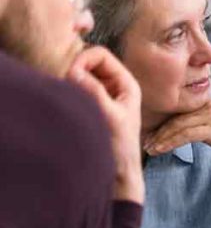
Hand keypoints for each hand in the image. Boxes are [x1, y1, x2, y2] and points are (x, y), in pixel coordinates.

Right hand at [66, 47, 143, 202]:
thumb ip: (93, 92)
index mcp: (126, 84)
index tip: (70, 74)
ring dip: (71, 81)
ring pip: (81, 75)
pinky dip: (69, 91)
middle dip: (74, 69)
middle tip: (65, 86)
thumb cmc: (120, 147)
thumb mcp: (109, 116)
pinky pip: (77, 89)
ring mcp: (103, 95)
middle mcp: (115, 86)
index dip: (83, 59)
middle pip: (89, 62)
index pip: (100, 55)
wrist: (120, 173)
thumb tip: (73, 70)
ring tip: (68, 96)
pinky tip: (68, 103)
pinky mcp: (93, 106)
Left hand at [143, 99, 210, 173]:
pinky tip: (160, 150)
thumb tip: (173, 130)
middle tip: (143, 143)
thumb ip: (196, 123)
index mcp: (206, 102)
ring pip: (177, 125)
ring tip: (148, 149)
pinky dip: (170, 142)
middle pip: (174, 116)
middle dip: (156, 131)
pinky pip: (185, 134)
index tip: (147, 134)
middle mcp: (207, 105)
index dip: (160, 121)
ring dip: (160, 138)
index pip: (177, 109)